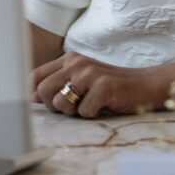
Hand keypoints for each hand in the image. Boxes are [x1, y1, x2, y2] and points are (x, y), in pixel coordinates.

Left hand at [31, 51, 165, 118]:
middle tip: (74, 106)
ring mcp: (90, 73)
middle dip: (55, 107)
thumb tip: (31, 96)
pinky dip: (92, 115)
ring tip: (89, 104)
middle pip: (44, 92)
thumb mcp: (80, 80)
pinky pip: (84, 112)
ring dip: (74, 112)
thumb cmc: (108, 87)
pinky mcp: (104, 86)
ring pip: (61, 103)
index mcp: (68, 59)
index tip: (40, 105)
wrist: (143, 86)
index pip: (35, 76)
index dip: (33, 95)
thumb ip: (57, 84)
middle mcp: (77, 62)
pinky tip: (103, 106)